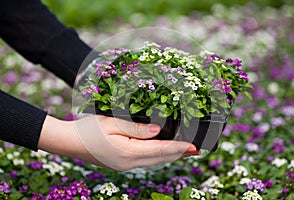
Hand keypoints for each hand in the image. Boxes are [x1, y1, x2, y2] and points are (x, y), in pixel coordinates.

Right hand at [38, 115, 198, 170]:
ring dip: (170, 156)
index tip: (194, 147)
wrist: (69, 142)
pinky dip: (158, 156)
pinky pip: (146, 161)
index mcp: (127, 153)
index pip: (160, 150)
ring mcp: (124, 166)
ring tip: (183, 151)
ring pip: (154, 162)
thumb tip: (158, 131)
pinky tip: (163, 151)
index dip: (179, 148)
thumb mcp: (113, 123)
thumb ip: (137, 128)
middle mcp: (128, 163)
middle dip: (179, 154)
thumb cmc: (88, 129)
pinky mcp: (121, 164)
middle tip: (195, 150)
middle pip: (160, 159)